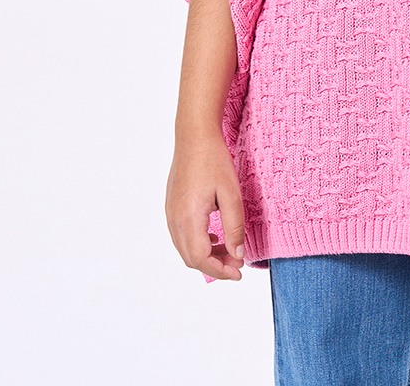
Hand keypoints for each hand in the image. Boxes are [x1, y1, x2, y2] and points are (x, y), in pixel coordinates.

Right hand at [165, 131, 246, 279]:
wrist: (194, 137)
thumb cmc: (214, 161)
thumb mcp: (231, 194)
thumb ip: (234, 226)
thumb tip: (237, 254)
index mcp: (188, 218)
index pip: (201, 259)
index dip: (220, 271)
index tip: (239, 273)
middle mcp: (174, 220)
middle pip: (191, 258)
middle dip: (214, 266)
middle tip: (238, 263)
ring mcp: (170, 214)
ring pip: (185, 249)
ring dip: (205, 256)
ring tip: (229, 251)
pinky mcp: (171, 207)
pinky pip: (181, 236)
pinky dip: (197, 244)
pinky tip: (214, 237)